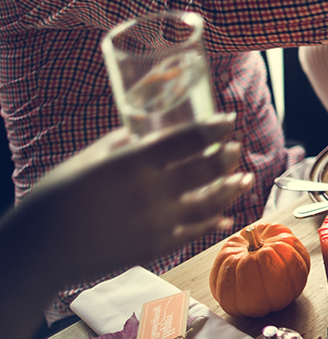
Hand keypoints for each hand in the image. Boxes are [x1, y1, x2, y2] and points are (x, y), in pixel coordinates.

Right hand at [29, 115, 249, 281]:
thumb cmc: (53, 200)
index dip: (213, 129)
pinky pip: (193, 232)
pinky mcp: (155, 247)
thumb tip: (136, 135)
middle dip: (226, 157)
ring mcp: (157, 221)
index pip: (186, 140)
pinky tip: (225, 217)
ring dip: (230, 189)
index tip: (229, 121)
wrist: (37, 252)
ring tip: (245, 178)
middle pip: (205, 169)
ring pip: (208, 202)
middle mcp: (152, 190)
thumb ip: (115, 145)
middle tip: (236, 148)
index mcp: (133, 162)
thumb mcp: (84, 161)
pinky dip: (213, 222)